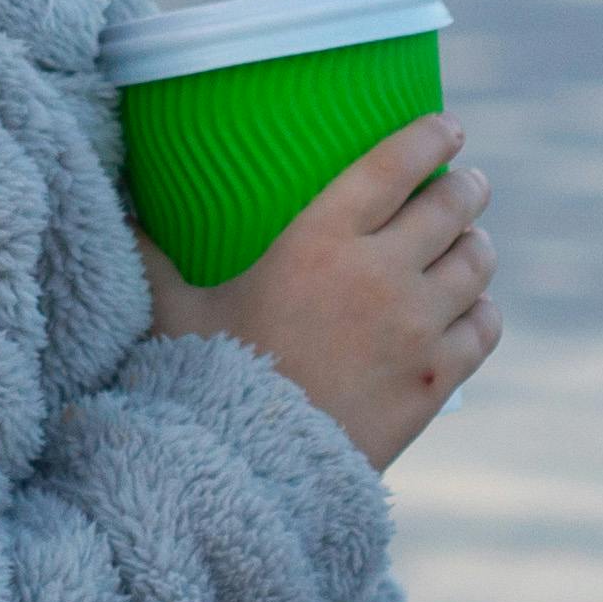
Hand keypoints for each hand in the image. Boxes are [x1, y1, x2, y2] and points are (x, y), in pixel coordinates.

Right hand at [142, 112, 497, 467]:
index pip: (395, 164)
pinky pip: (484, 325)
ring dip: (476, 245)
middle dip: (467, 186)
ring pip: (477, 262)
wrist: (253, 473)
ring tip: (468, 243)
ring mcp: (417, 327)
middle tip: (467, 184)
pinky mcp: (435, 378)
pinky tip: (471, 308)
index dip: (431, 137)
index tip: (447, 128)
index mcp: (319, 240)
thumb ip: (151, 257)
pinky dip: (482, 310)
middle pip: (453, 206)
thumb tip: (117, 214)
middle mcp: (380, 273)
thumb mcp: (172, 311)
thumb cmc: (206, 383)